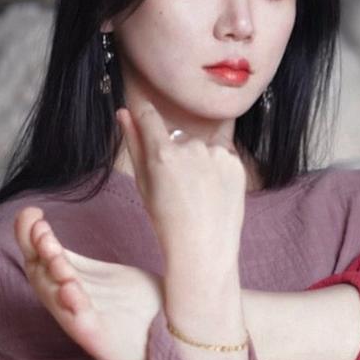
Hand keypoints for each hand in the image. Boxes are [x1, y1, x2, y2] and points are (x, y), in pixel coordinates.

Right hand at [14, 208, 163, 359]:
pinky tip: (70, 288)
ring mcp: (81, 318)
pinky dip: (71, 305)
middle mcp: (70, 300)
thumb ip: (94, 260)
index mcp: (73, 283)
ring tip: (52, 250)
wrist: (167, 345)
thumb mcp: (114, 277)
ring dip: (51, 271)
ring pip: (53, 295)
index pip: (41, 257)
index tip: (34, 211)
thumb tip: (87, 226)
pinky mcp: (96, 335)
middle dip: (37, 249)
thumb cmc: (142, 311)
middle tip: (39, 228)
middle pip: (39, 273)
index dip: (31, 235)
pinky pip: (78, 320)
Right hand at [115, 100, 246, 264]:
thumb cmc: (167, 221)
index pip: (149, 117)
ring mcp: (217, 154)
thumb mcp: (143, 184)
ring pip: (202, 149)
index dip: (144, 113)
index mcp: (163, 153)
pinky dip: (218, 170)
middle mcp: (192, 148)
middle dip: (177, 154)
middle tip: (178, 188)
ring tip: (198, 193)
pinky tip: (213, 193)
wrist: (203, 248)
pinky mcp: (236, 163)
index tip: (142, 111)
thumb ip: (134, 144)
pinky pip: (222, 158)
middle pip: (179, 139)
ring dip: (199, 162)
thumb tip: (123, 112)